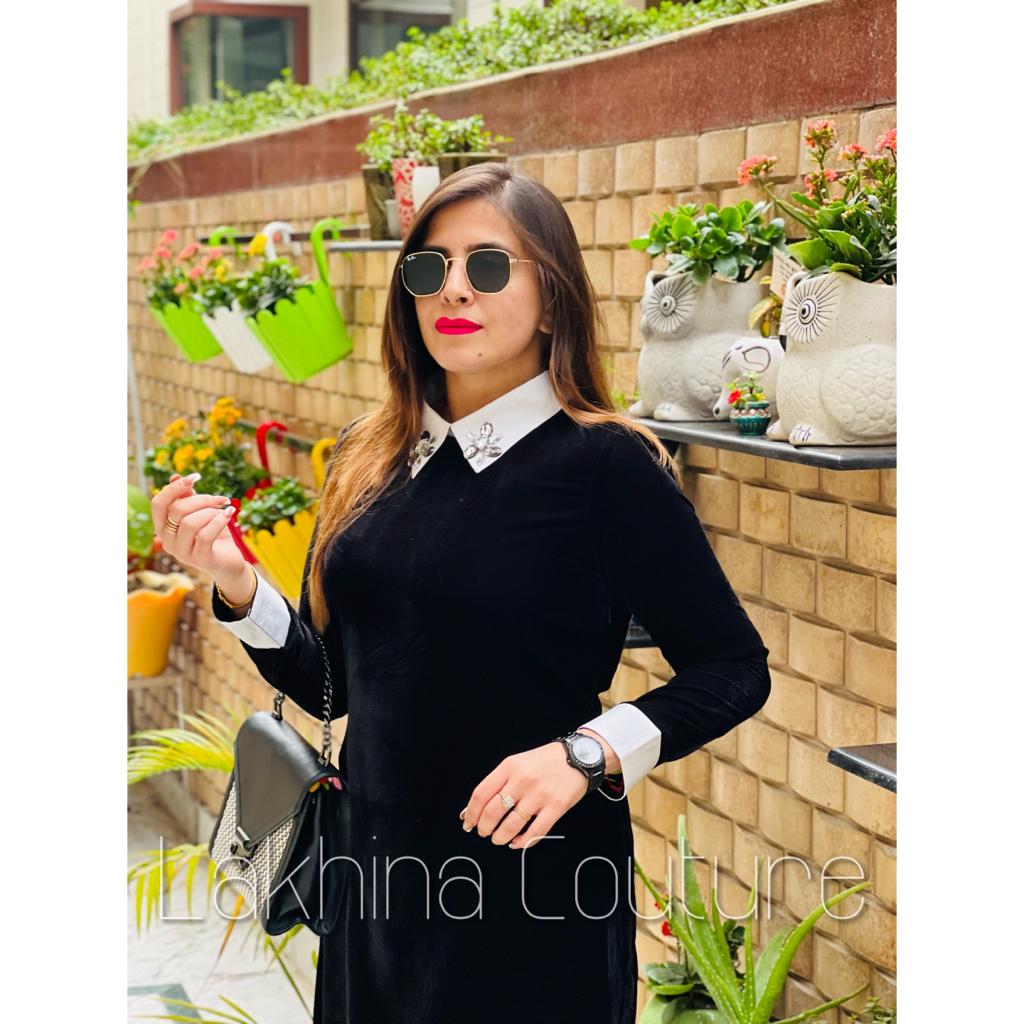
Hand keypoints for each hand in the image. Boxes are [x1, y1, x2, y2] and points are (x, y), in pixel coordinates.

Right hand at [151, 473, 247, 582]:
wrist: (228, 561)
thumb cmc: (212, 534)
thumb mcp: (199, 512)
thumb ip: (187, 497)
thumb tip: (175, 477)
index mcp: (163, 528)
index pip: (158, 504)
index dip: (174, 488)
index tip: (195, 477)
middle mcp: (168, 541)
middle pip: (177, 510)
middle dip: (201, 499)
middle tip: (219, 499)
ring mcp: (182, 552)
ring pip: (191, 522)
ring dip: (211, 512)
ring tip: (224, 512)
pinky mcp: (200, 559)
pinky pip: (206, 535)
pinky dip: (219, 521)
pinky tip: (229, 514)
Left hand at [459, 741, 589, 850]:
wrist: (579, 756)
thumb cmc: (546, 761)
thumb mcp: (518, 762)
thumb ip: (498, 782)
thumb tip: (474, 807)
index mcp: (509, 767)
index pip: (481, 794)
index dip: (471, 813)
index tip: (468, 823)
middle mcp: (522, 780)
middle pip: (492, 812)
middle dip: (484, 828)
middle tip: (484, 833)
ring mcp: (539, 794)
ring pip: (511, 825)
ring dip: (500, 837)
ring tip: (499, 839)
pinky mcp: (556, 807)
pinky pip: (535, 832)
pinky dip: (523, 842)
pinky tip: (517, 842)